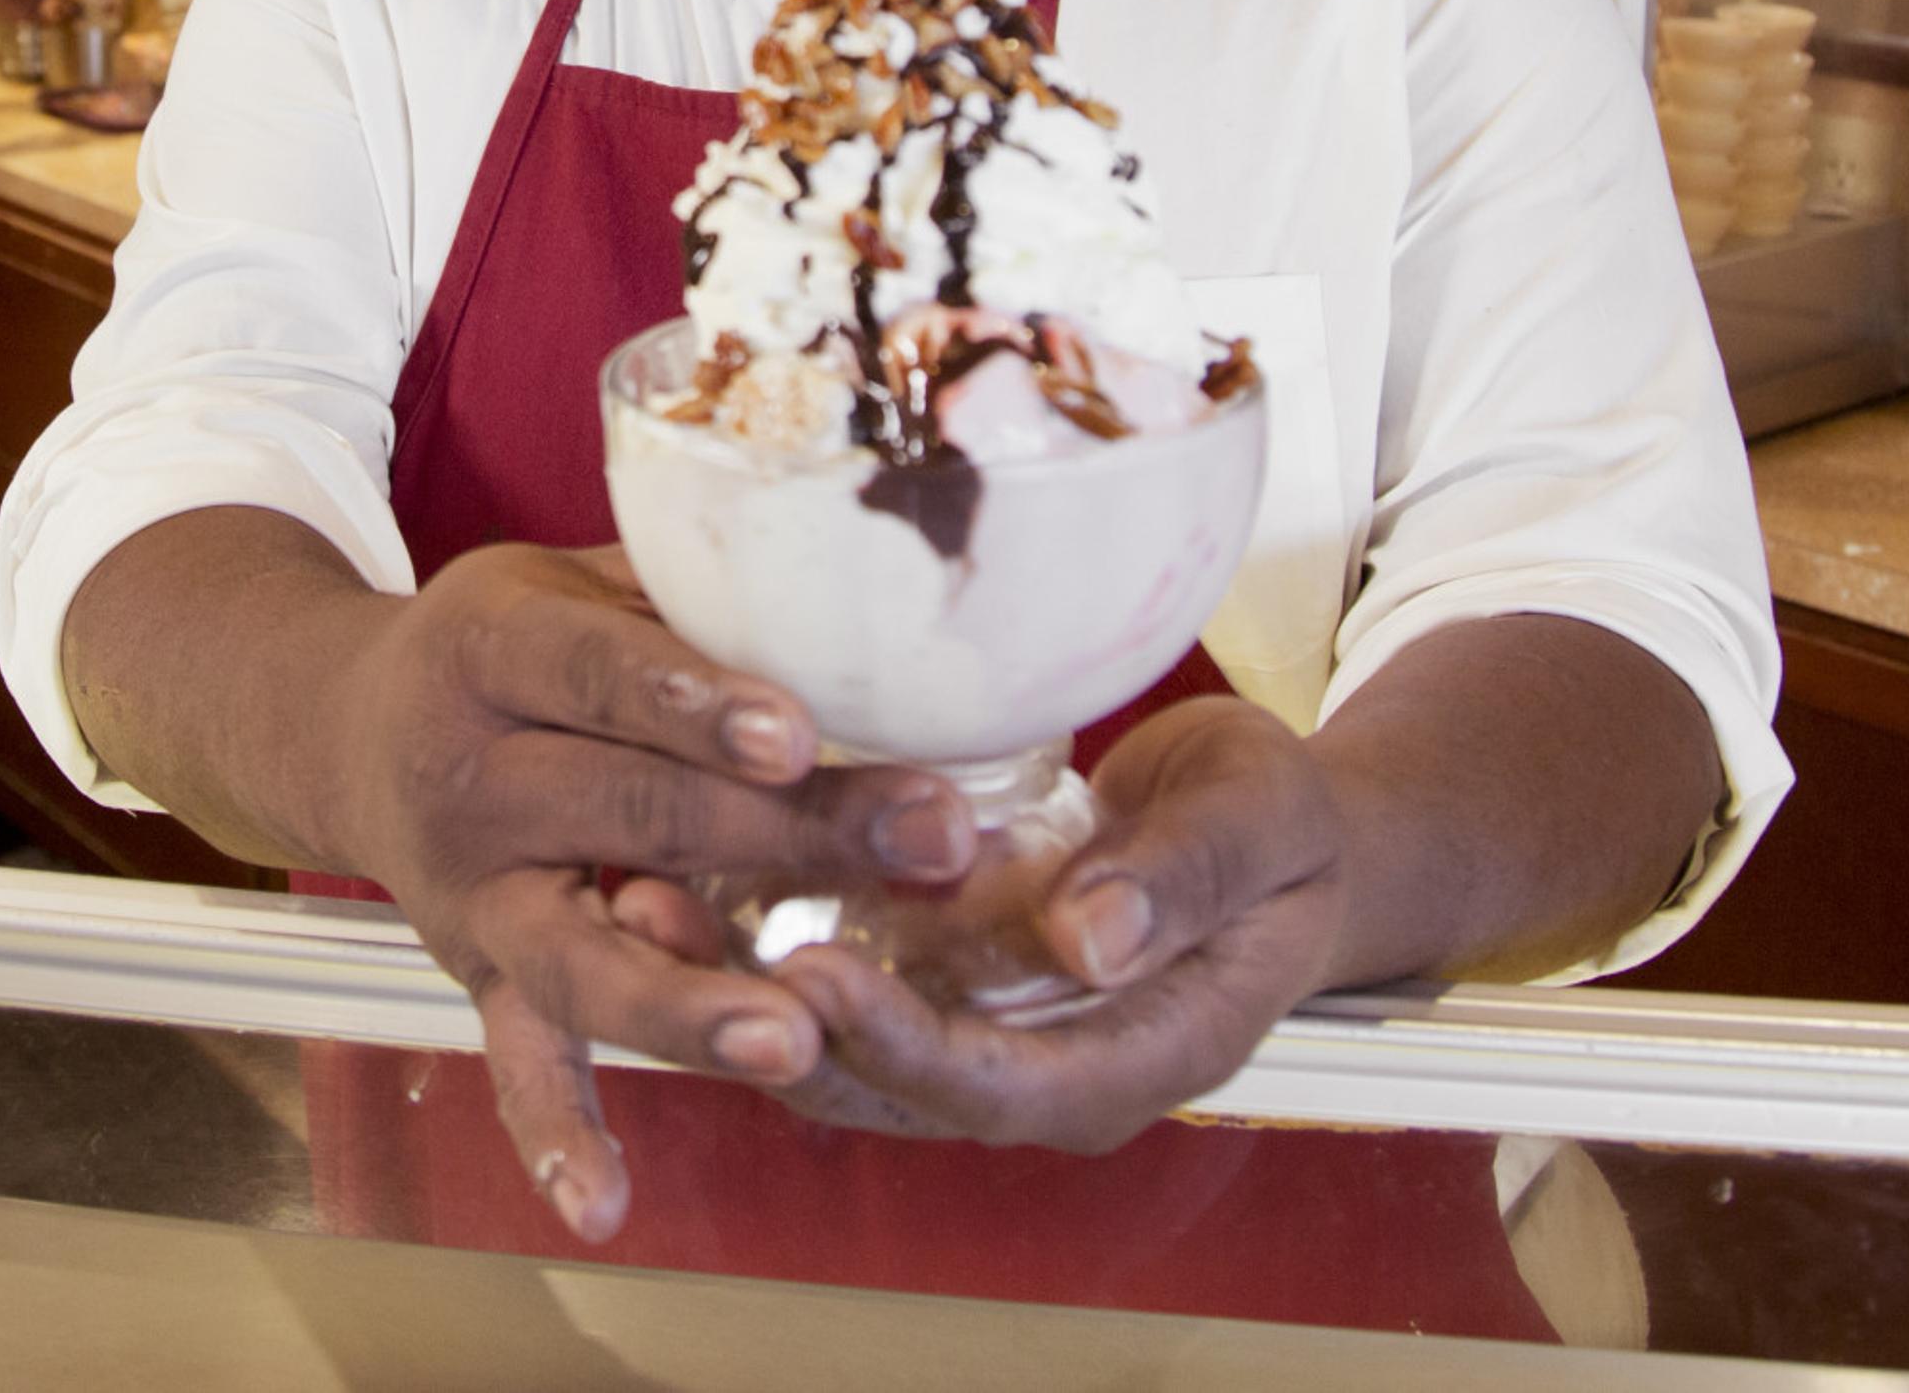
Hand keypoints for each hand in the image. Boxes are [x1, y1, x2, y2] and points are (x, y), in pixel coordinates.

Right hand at [324, 544, 974, 1241]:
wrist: (345, 727)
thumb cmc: (508, 645)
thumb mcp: (568, 582)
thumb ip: (687, 594)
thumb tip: (869, 583)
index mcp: (487, 648)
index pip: (593, 672)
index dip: (691, 700)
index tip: (795, 728)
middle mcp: (466, 773)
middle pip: (631, 809)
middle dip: (789, 831)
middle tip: (930, 841)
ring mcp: (469, 891)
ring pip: (579, 956)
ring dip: (688, 1003)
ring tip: (791, 1033)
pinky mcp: (477, 977)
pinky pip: (517, 1059)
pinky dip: (555, 1134)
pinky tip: (603, 1202)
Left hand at [725, 696, 1347, 1153]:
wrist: (1265, 832)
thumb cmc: (1272, 826)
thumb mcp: (1256, 822)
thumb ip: (1178, 877)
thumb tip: (1089, 934)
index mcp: (1135, 1057)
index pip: (1001, 1086)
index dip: (900, 1042)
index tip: (812, 972)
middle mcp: (1040, 1066)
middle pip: (889, 1086)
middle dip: (775, 1023)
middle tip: (672, 936)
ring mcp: (980, 1029)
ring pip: (838, 1044)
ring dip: (732, 987)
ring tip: (636, 901)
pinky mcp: (935, 978)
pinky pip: (831, 979)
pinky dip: (749, 941)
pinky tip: (669, 870)